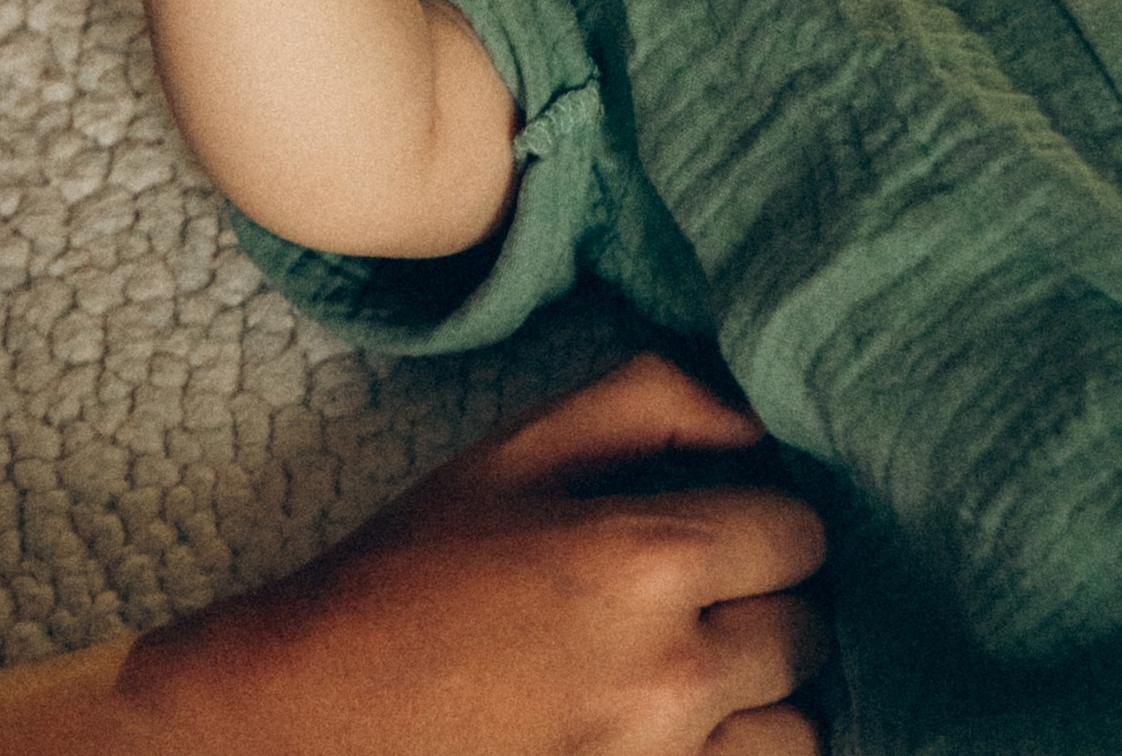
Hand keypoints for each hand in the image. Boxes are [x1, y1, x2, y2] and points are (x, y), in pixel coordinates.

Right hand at [116, 351, 829, 755]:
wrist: (314, 721)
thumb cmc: (413, 577)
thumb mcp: (518, 452)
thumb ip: (652, 399)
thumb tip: (755, 414)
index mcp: (647, 561)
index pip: (801, 535)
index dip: (770, 524)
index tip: (731, 529)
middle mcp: (670, 677)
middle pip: (807, 634)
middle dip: (767, 607)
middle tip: (706, 601)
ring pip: (795, 732)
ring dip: (757, 700)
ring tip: (689, 676)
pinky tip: (672, 727)